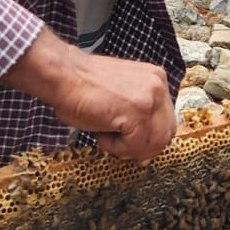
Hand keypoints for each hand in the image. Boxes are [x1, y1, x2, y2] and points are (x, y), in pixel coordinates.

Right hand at [3, 27, 176, 161]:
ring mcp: (150, 99)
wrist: (63, 75)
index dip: (150, 140)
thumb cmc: (83, 87)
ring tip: (106, 135)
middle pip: (166, 134)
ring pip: (154, 144)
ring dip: (129, 149)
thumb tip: (146, 155)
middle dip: (143, 148)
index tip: (133, 147)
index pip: (166, 121)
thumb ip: (139, 117)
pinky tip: (99, 132)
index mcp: (157, 80)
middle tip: (121, 148)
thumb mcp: (123, 96)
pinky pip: (134, 146)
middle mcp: (158, 86)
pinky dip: (114, 147)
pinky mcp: (137, 112)